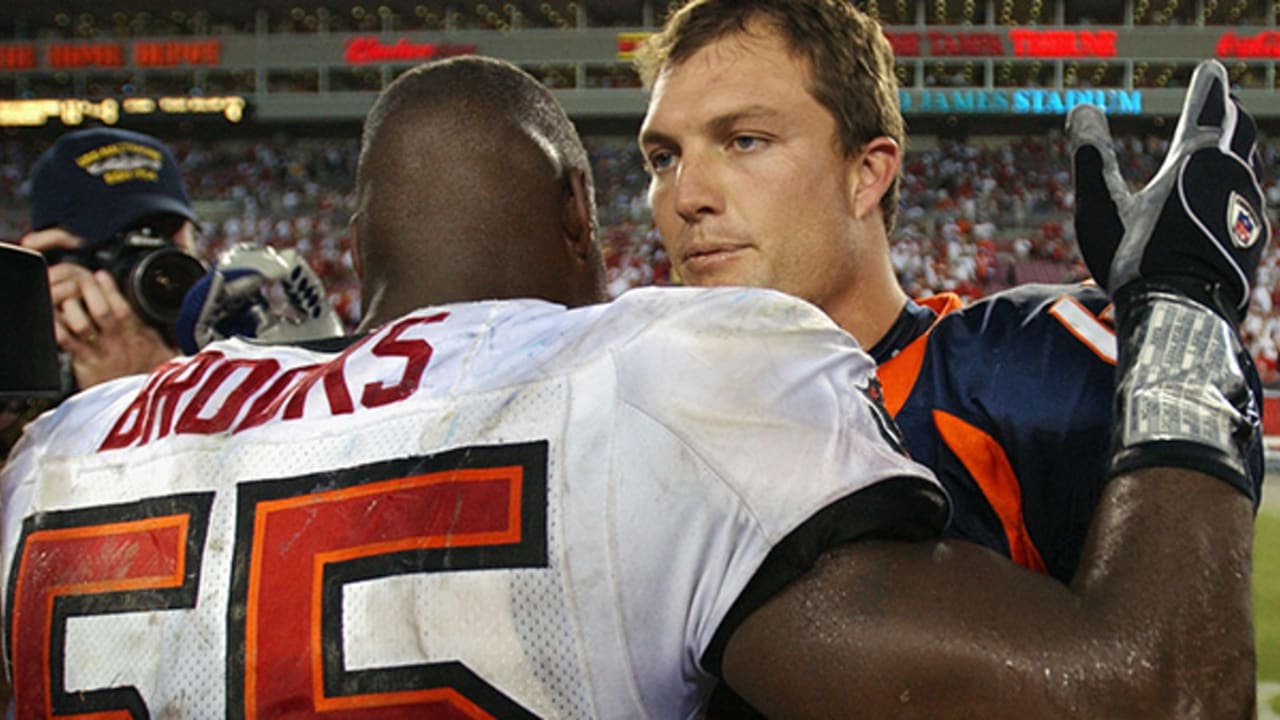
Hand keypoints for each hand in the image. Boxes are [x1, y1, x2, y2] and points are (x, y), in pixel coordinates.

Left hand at [20, 229, 176, 388]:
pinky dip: (56, 328)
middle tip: (79, 282)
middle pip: (101, 309)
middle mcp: (119, 342)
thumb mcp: (167, 352)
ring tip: (64, 300)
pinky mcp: (86, 366)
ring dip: (70, 308)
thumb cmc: (154, 380)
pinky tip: (52, 321)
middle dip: (89, 291)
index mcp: (140, 335)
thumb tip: (168, 323)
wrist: (149, 413)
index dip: (109, 288)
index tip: (100, 275)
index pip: (124, 306)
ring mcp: (101, 353)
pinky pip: (66, 342)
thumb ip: (162, 335)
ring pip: (81, 322)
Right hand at [1068, 59, 1268, 321]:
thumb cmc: (1136, 260)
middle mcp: (1230, 177)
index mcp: (1194, 161)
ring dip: (1235, 152)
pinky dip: (1235, 189)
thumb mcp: (1101, 206)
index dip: (1208, 86)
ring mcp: (1246, 209)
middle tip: (1222, 102)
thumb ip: (1091, 156)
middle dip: (1228, 114)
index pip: (1207, 108)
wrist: (1181, 314)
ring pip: (1246, 167)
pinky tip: (1226, 203)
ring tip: (1225, 149)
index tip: (1210, 69)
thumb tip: (1080, 109)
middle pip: (1238, 132)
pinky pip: (1246, 202)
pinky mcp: (1251, 239)